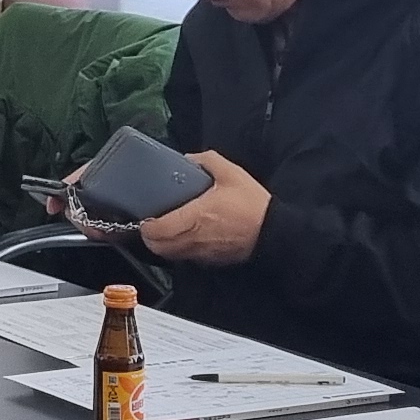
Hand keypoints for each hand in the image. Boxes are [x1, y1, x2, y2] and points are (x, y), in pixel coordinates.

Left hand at [136, 150, 272, 264]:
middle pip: (159, 247)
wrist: (274, 232)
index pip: (159, 230)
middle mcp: (194, 238)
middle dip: (150, 238)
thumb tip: (189, 158)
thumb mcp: (231, 174)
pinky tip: (185, 237)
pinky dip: (179, 250)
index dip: (146, 226)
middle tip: (150, 225)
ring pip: (171, 256)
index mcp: (195, 217)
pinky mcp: (210, 260)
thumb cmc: (252, 205)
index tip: (145, 218)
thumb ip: (207, 161)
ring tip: (164, 231)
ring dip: (163, 245)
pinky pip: (186, 258)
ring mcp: (202, 253)